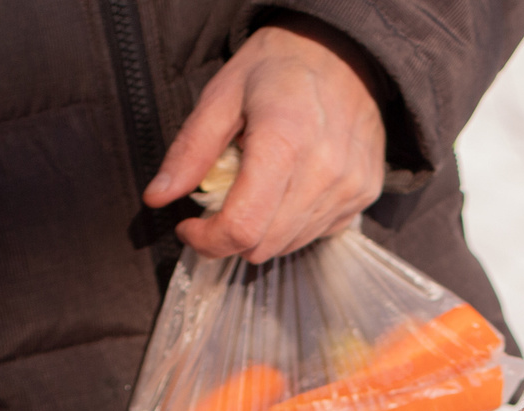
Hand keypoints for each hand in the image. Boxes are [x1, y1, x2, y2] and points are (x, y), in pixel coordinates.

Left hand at [148, 21, 386, 260]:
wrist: (342, 51)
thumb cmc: (278, 68)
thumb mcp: (222, 95)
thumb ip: (190, 150)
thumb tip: (157, 196)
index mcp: (283, 140)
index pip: (243, 226)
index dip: (207, 240)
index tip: (190, 227)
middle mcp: (324, 171)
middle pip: (264, 245)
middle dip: (230, 236)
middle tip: (221, 202)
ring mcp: (349, 187)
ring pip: (289, 246)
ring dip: (262, 230)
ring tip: (258, 187)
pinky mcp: (365, 195)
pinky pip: (317, 233)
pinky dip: (292, 223)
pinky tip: (288, 188)